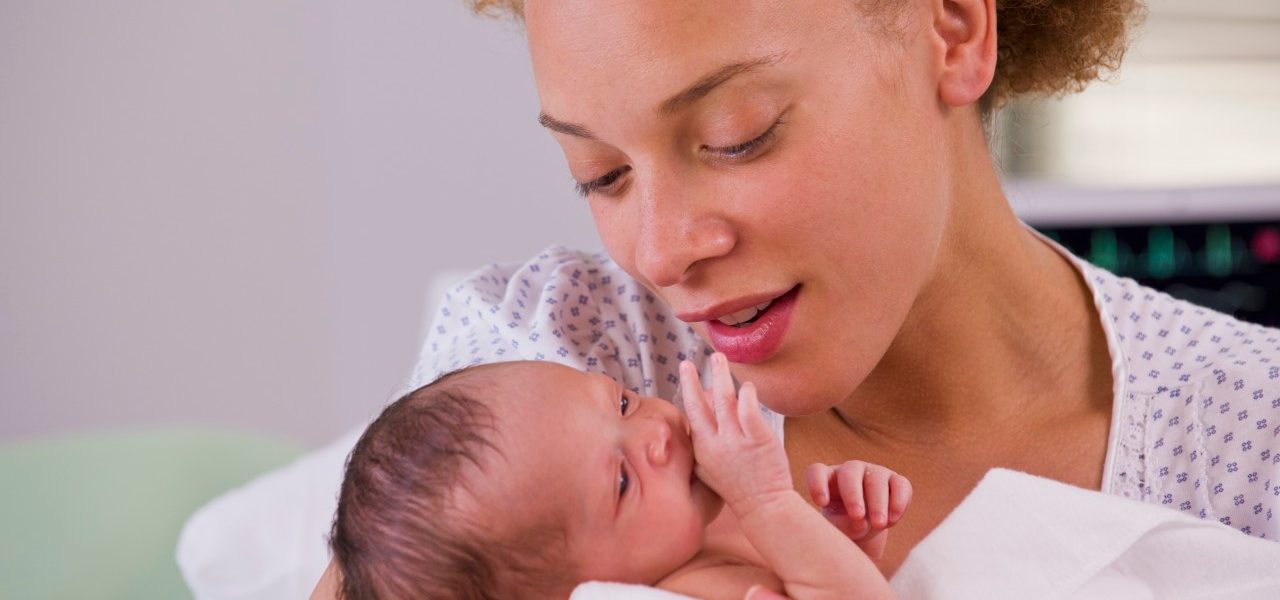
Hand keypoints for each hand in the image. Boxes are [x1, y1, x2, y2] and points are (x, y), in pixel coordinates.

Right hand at [679, 353, 791, 512]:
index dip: (688, 390)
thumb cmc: (737, 488)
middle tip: (689, 360)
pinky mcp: (758, 439)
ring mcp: (736, 440)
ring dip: (720, 376)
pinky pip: (749, 409)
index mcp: (701, 449)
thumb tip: (694, 418)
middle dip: (692, 379)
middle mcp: (715, 443)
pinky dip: (747, 394)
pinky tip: (747, 386)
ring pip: (724, 400)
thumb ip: (699, 444)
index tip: (686, 371)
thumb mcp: (707, 468)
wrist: (763, 506)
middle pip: (700, 404)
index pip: (691, 413)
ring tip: (718, 358)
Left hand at [805, 461, 911, 556]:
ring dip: (878, 502)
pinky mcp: (896, 481)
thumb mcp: (836, 529)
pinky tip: (893, 519)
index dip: (817, 484)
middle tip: (857, 516)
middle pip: (849, 474)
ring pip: (876, 479)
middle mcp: (850, 471)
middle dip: (853, 495)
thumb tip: (861, 522)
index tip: (821, 503)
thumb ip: (842, 526)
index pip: (816, 472)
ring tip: (879, 524)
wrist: (865, 527)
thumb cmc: (843, 525)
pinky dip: (898, 502)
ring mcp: (874, 472)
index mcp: (827, 478)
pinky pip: (900, 485)